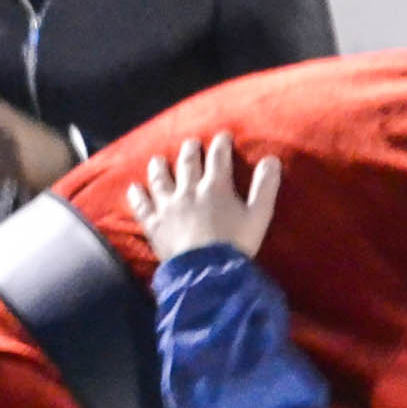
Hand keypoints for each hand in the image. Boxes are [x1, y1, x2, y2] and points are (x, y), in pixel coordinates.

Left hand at [128, 135, 282, 263]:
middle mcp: (188, 190)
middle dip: (190, 150)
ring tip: (158, 159)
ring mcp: (168, 206)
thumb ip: (265, 188)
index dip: (221, 144)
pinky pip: (142, 206)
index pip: (218, 157)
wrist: (207, 271)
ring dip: (159, 166)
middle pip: (188, 163)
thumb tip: (272, 160)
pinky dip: (137, 196)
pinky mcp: (154, 224)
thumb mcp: (258, 217)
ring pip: (160, 179)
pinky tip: (134, 189)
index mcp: (216, 187)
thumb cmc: (235, 245)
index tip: (223, 136)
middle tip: (191, 143)